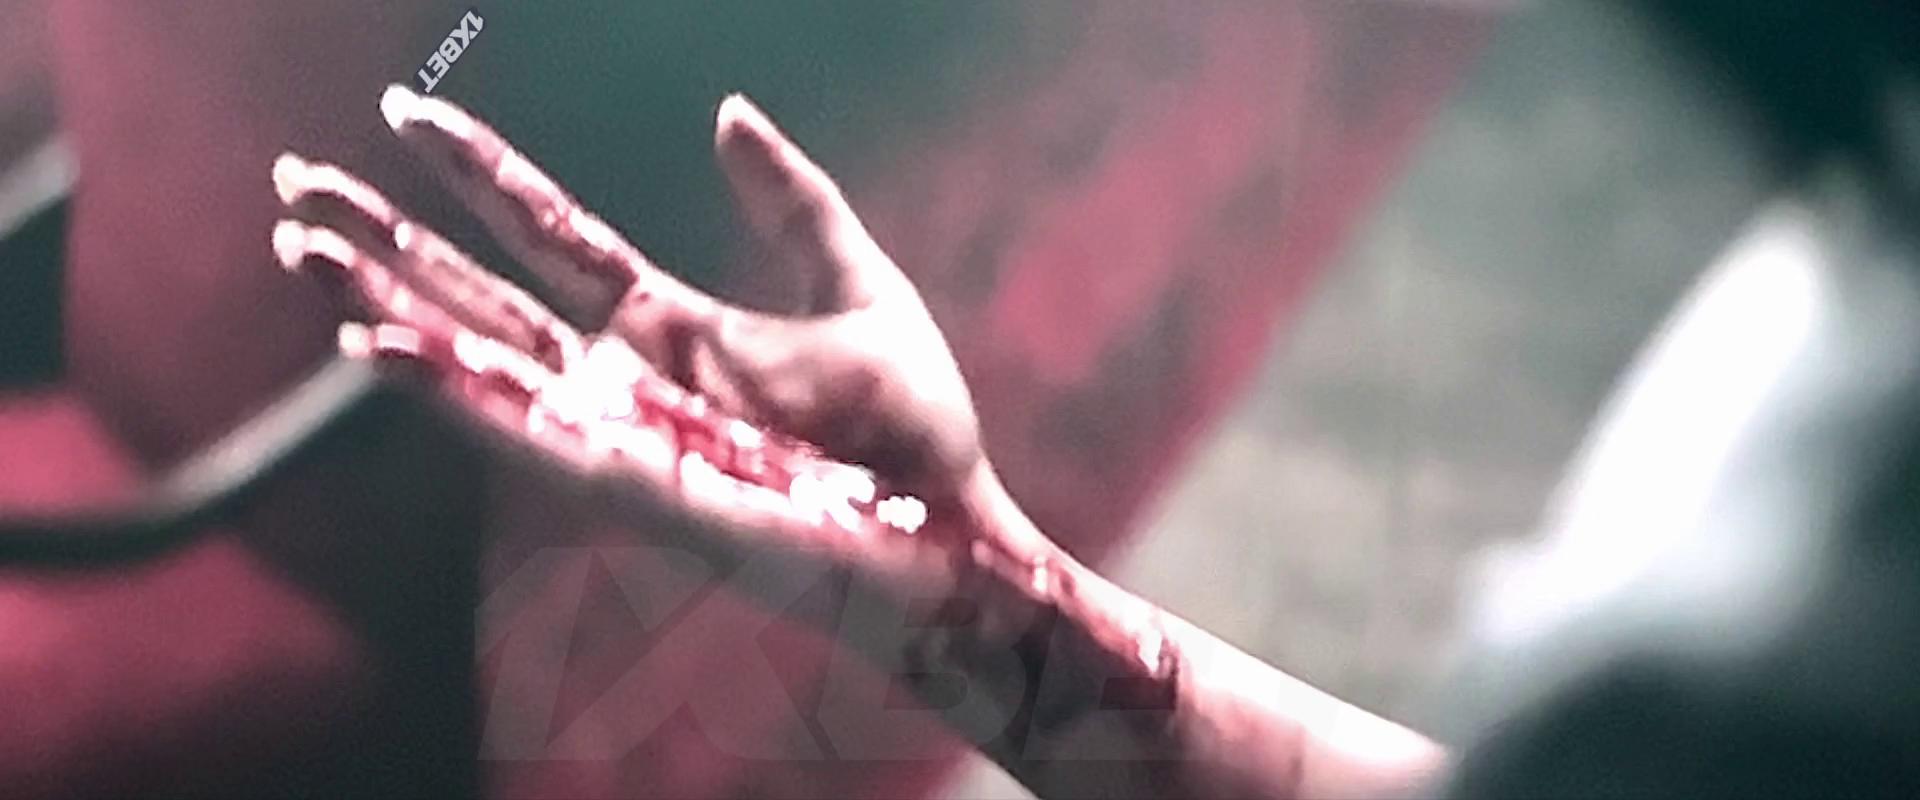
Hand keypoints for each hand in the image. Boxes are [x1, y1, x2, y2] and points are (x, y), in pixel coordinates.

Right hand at [271, 86, 985, 564]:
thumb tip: (727, 109)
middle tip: (292, 184)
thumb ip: (792, 201)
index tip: (409, 108)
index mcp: (670, 325)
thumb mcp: (857, 285)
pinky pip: (524, 434)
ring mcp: (620, 433)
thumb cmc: (914, 432)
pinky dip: (447, 392)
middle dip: (386, 244)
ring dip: (385, 308)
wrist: (954, 534)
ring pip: (478, 359)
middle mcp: (624, 380)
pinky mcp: (632, 486)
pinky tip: (374, 351)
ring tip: (303, 250)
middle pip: (478, 296)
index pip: (546, 233)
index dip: (477, 172)